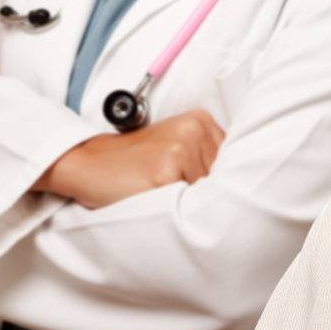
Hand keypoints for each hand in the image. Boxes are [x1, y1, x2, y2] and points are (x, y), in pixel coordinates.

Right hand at [33, 110, 225, 208]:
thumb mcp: (174, 147)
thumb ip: (204, 158)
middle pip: (224, 175)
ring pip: (208, 190)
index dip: (222, 181)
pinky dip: (177, 209)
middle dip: (208, 192)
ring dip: (193, 203)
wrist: (89, 164)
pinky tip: (158, 200)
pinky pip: (188, 201)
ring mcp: (181, 148)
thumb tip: (241, 186)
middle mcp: (194, 129)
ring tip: (165, 195)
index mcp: (200, 120)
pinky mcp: (166, 170)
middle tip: (179, 193)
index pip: (233, 159)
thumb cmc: (134, 163)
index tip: (207, 191)